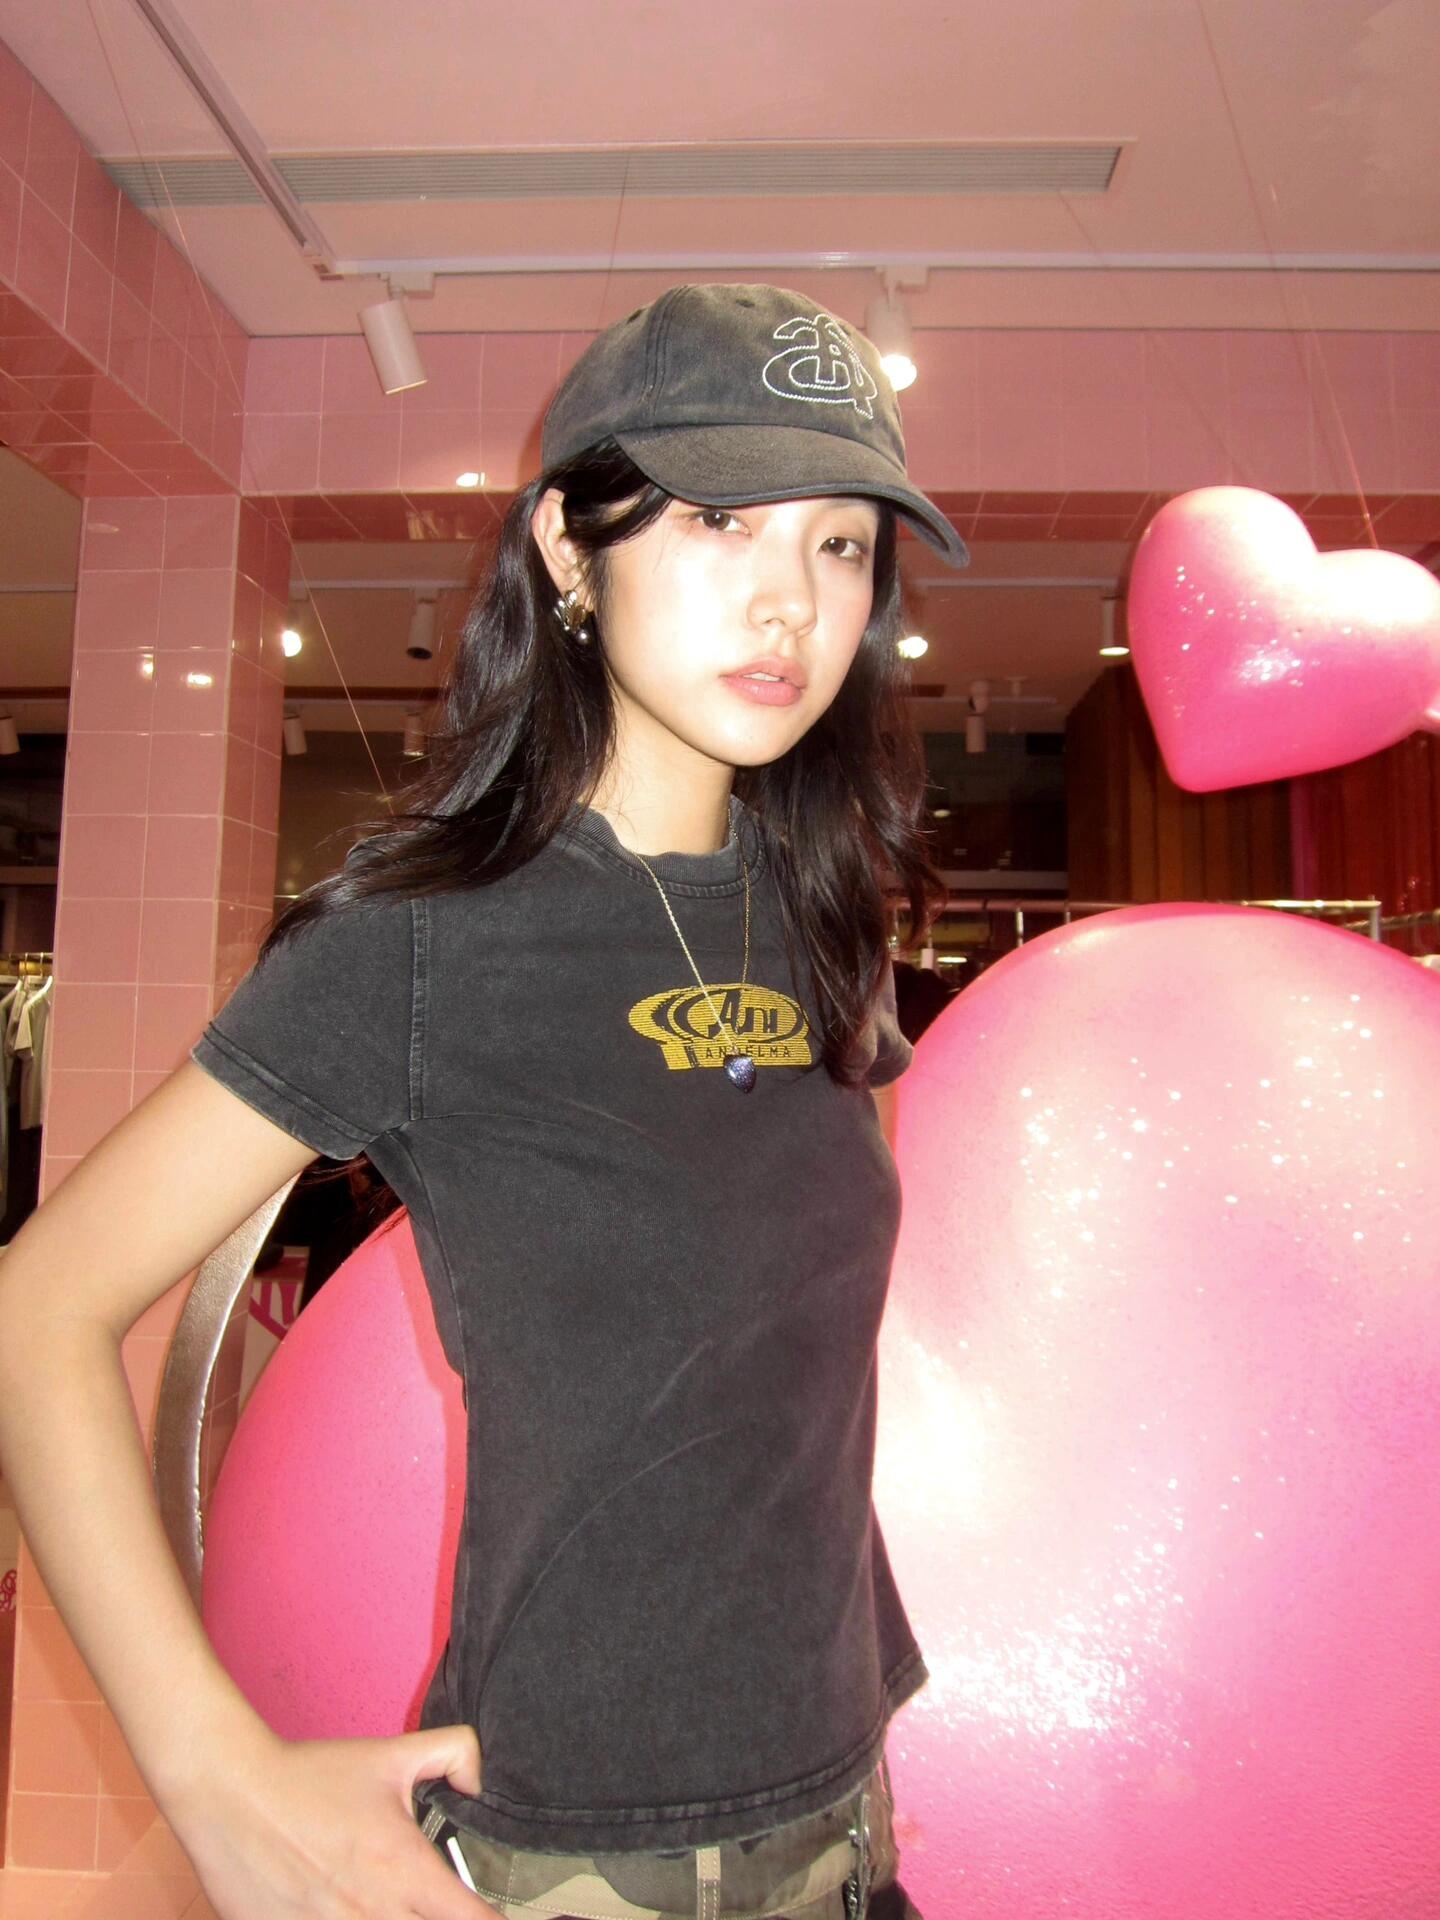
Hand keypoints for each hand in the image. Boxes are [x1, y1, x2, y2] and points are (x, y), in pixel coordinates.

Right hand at [164, 1722, 501, 1918]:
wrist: (231, 1793)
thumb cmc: (310, 1777)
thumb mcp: (391, 1754)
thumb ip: (453, 1752)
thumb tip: (479, 1783)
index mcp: (404, 1870)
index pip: (470, 1918)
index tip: (489, 1915)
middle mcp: (372, 1913)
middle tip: (429, 1905)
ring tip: (390, 1906)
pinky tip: (342, 1910)